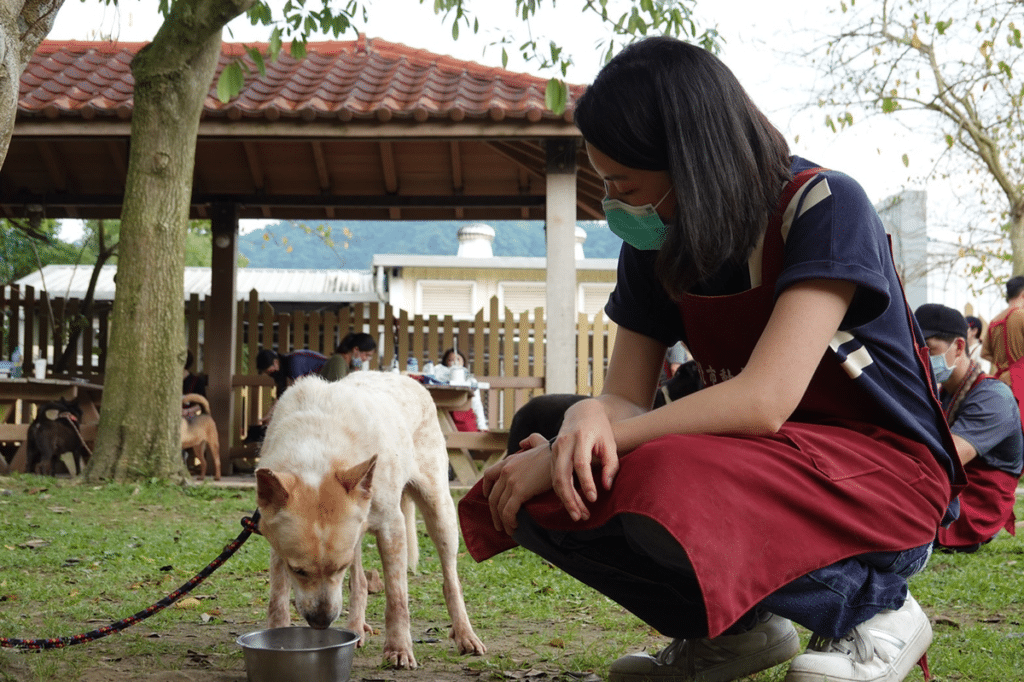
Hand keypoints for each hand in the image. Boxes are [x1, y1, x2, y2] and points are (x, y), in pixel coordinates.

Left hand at [482, 433, 553, 535]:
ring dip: (501, 521)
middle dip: (494, 512)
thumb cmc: (554, 451)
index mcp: (509, 461)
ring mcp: (511, 481)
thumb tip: (523, 443)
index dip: (487, 489)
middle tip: (498, 523)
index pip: (489, 475)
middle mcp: (506, 470)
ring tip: (507, 530)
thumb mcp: (538, 442)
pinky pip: (508, 511)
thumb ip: (530, 441)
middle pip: (493, 496)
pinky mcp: (519, 491)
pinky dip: (509, 521)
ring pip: (499, 506)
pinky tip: (514, 526)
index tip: (488, 498)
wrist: (562, 456)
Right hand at [550, 399, 618, 522]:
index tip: (593, 499)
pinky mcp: (551, 456)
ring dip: (565, 499)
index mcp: (581, 438)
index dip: (586, 482)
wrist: (581, 413)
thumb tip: (605, 486)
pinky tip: (571, 504)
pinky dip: (561, 493)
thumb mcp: (610, 444)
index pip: (581, 464)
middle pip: (562, 474)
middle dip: (569, 498)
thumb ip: (610, 465)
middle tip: (580, 516)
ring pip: (555, 479)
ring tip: (577, 515)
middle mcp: (564, 443)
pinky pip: (553, 478)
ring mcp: (555, 449)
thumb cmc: (600, 429)